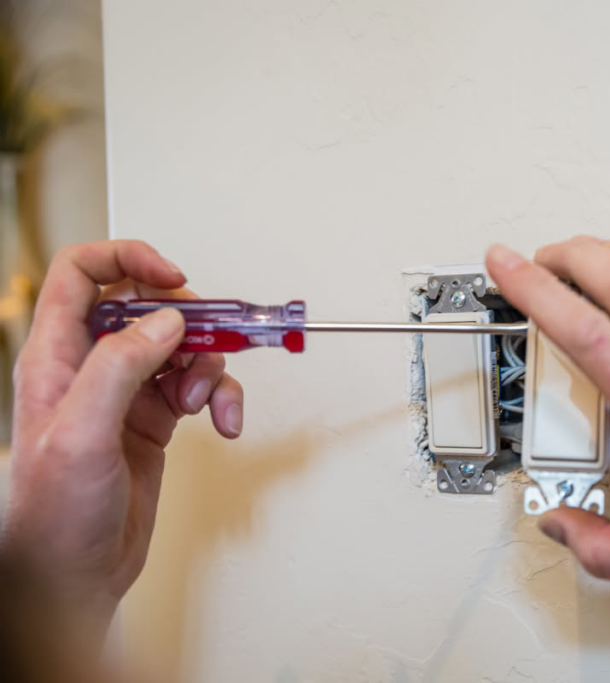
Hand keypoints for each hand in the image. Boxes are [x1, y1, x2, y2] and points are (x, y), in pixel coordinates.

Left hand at [2, 240, 243, 636]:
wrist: (74, 573)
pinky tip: (221, 421)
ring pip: (181, 346)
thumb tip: (163, 322)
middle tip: (212, 342)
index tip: (173, 279)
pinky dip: (220, 398)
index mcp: (57, 356)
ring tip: (202, 402)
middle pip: (147, 306)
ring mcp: (126, 392)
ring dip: (208, 367)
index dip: (129, 260)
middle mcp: (93, 366)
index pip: (83, 274)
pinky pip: (198, 386)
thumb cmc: (53, 515)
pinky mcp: (155, 418)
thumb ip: (119, 367)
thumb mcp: (80, 434)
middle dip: (189, 321)